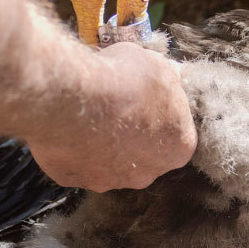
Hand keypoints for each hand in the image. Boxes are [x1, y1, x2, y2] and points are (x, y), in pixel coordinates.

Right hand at [25, 43, 196, 191]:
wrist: (76, 101)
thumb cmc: (124, 81)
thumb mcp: (157, 66)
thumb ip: (167, 78)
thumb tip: (170, 76)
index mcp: (180, 147)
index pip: (176, 136)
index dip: (160, 116)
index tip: (144, 100)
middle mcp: (150, 173)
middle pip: (144, 155)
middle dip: (132, 136)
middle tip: (116, 109)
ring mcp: (112, 181)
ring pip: (110, 163)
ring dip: (103, 145)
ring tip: (89, 117)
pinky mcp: (78, 181)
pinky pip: (78, 166)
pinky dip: (74, 150)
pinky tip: (68, 128)